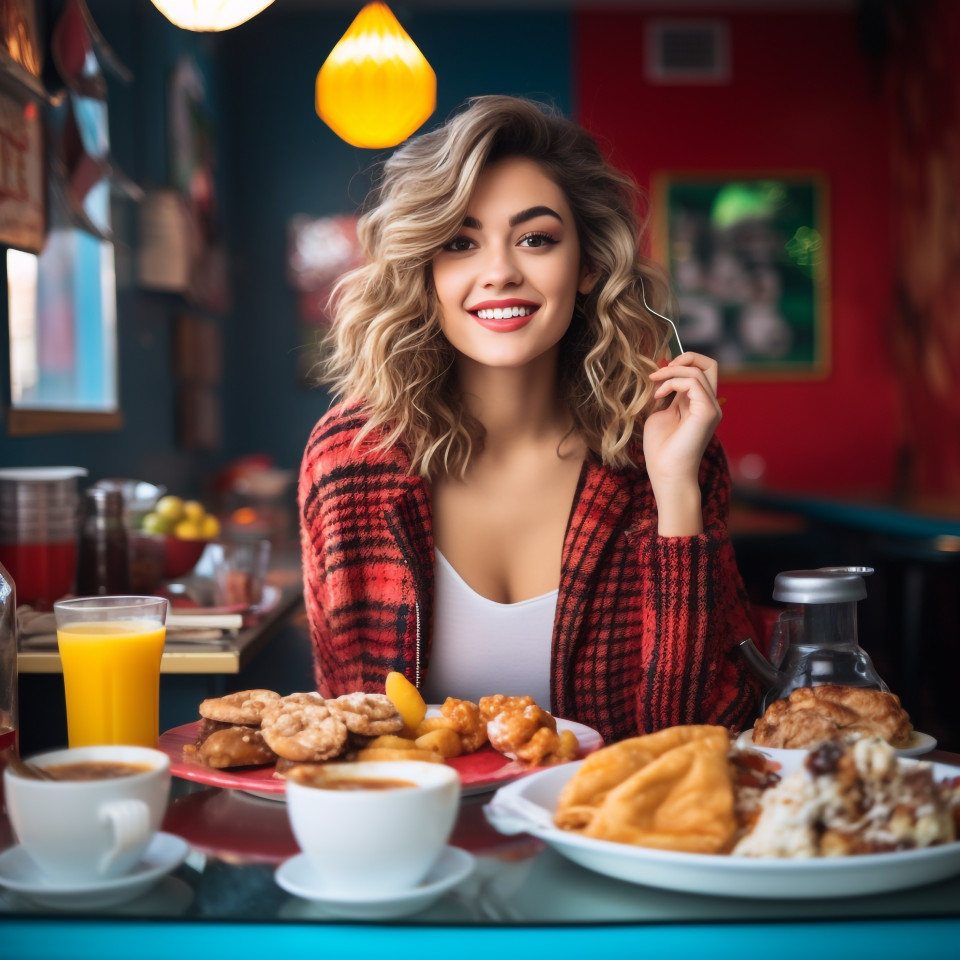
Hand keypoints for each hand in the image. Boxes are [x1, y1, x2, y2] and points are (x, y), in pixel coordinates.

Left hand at [643, 352, 721, 534]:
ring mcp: (711, 408)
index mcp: (700, 404)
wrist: (666, 473)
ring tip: (654, 385)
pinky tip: (659, 395)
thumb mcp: (660, 413)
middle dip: (685, 358)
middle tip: (660, 370)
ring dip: (671, 371)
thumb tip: (662, 373)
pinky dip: (673, 382)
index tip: (657, 374)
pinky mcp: (707, 412)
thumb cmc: (660, 449)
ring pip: (700, 370)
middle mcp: (710, 404)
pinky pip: (693, 382)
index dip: (680, 364)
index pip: (700, 370)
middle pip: (709, 364)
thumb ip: (666, 394)